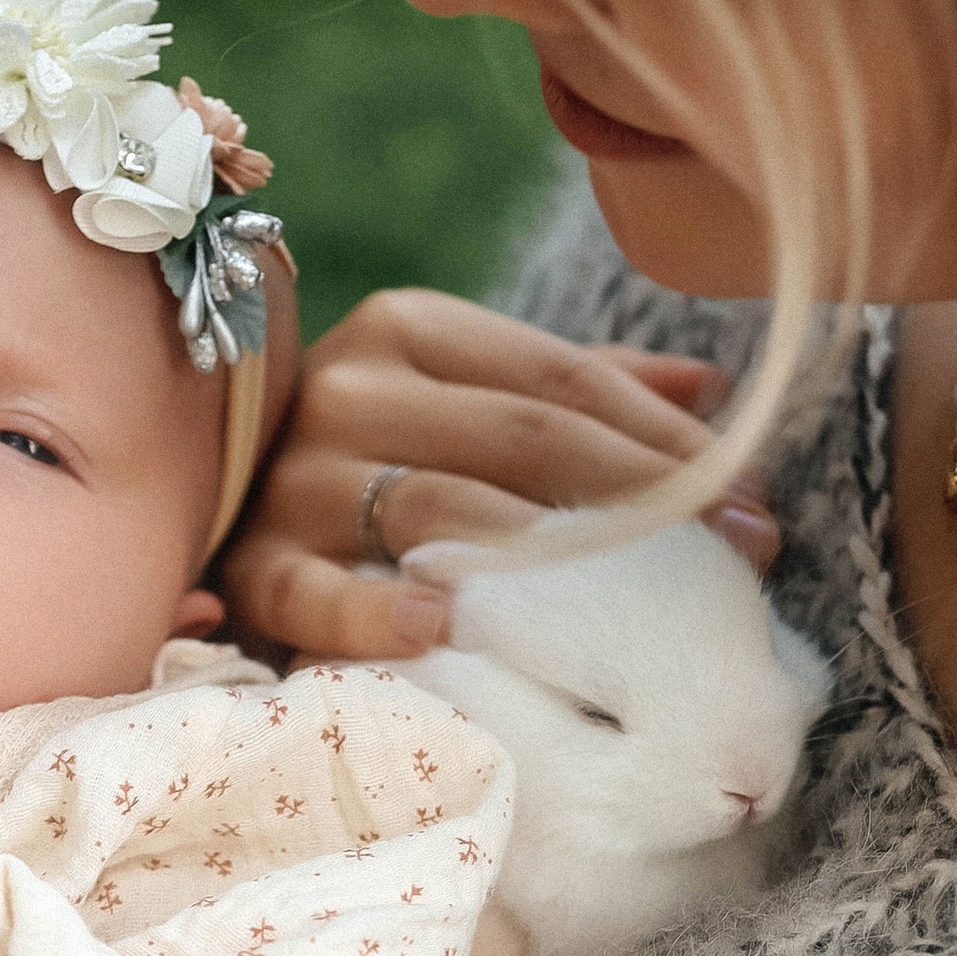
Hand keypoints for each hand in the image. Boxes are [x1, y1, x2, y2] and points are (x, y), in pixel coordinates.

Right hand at [220, 286, 768, 665]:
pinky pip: (318, 592)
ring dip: (555, 565)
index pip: (561, 379)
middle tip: (737, 567)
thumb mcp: (461, 404)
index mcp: (406, 329)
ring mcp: (292, 479)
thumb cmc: (367, 468)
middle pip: (523, 441)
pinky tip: (438, 626)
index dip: (668, 442)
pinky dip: (375, 610)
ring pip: (446, 508)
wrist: (200, 512)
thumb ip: (572, 394)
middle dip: (647, 505)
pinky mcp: (249, 567)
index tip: (756, 505)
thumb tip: (714, 389)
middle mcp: (345, 387)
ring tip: (642, 611)